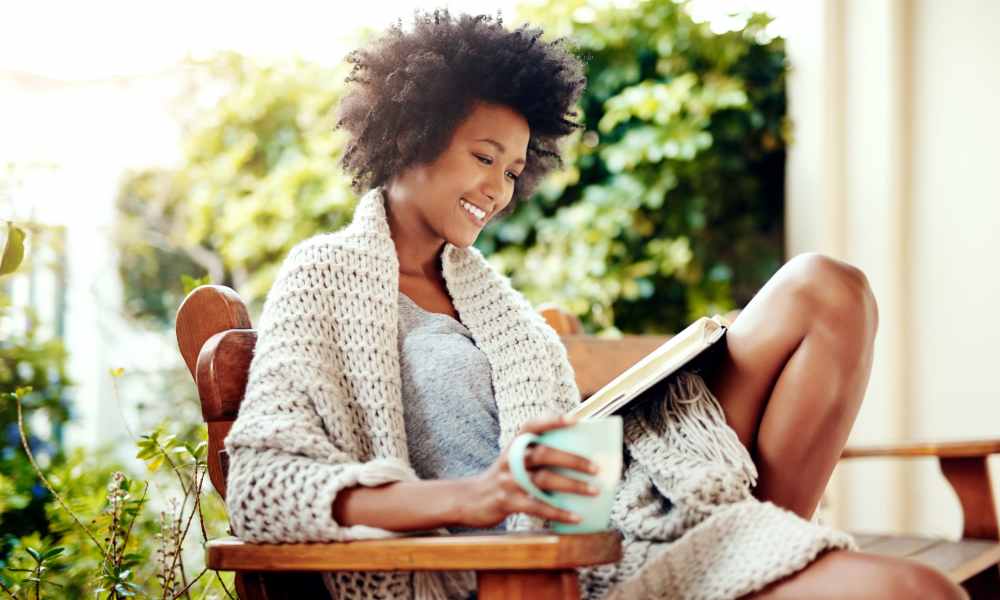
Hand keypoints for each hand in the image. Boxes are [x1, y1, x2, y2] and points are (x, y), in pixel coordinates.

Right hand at [456, 413, 600, 529]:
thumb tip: (581, 459)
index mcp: (514, 445)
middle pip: (543, 454)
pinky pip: (536, 506)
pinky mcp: (506, 501)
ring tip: (593, 491)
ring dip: (572, 486)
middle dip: (572, 460)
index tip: (576, 419)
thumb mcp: (515, 460)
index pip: (532, 425)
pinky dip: (558, 512)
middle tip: (596, 468)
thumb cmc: (505, 479)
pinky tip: (575, 517)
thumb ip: (537, 455)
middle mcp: (510, 459)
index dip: (553, 420)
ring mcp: (507, 480)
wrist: (470, 499)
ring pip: (543, 480)